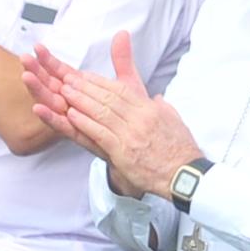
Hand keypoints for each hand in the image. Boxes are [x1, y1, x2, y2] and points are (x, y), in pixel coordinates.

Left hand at [25, 31, 201, 195]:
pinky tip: (71, 116)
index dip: (100, 81)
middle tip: (68, 79)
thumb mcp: (174, 120)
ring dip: (80, 101)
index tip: (85, 75)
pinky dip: (84, 123)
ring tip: (65, 92)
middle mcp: (140, 118)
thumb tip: (156, 98)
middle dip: (86, 87)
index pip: (121, 90)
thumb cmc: (180, 150)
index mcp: (150, 109)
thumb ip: (162, 107)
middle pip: (108, 97)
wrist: (185, 174)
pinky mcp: (123, 152)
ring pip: (101, 112)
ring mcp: (131, 135)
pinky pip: (100, 134)